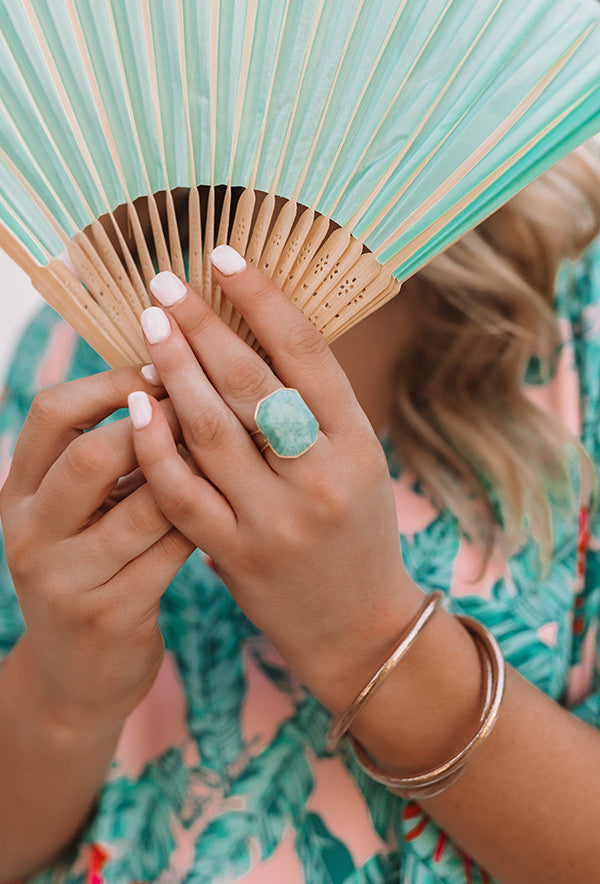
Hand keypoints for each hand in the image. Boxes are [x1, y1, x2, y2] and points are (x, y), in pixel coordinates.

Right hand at [0, 368, 193, 732]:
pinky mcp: (110, 615)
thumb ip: (102, 460)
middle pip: (92, 454)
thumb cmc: (91, 571)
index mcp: (17, 493)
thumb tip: (169, 377)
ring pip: (143, 504)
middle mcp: (30, 533)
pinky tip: (230, 502)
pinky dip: (203, 519)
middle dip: (155, 423)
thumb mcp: (72, 516)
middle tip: (204, 405)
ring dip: (191, 471)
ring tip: (228, 448)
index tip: (162, 366)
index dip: (110, 380)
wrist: (76, 677)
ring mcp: (66, 579)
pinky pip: (171, 551)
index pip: (52, 413)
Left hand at [128, 253, 422, 710]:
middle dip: (204, 325)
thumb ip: (312, 406)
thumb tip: (250, 329)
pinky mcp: (236, 554)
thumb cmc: (357, 529)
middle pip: (251, 383)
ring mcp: (275, 520)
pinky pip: (183, 491)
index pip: (305, 353)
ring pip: (211, 430)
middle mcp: (320, 478)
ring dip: (174, 371)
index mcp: (358, 444)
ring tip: (150, 327)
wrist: (359, 627)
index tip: (224, 255)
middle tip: (166, 284)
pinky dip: (157, 445)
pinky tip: (138, 403)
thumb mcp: (357, 460)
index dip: (261, 297)